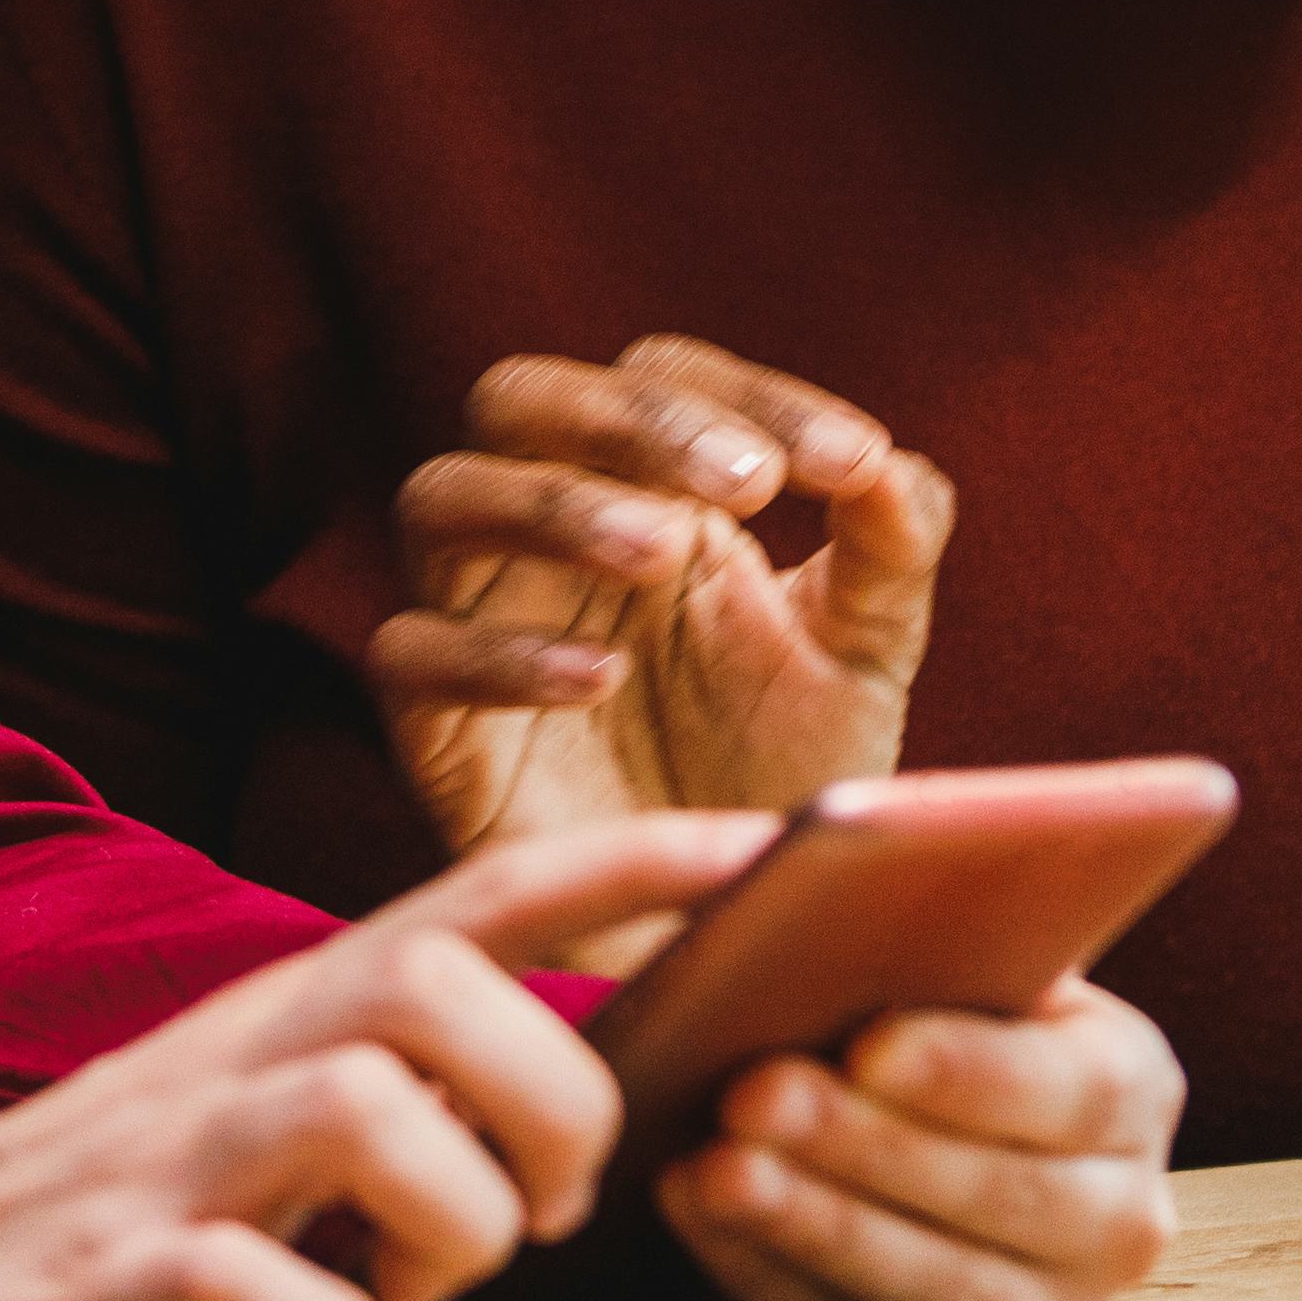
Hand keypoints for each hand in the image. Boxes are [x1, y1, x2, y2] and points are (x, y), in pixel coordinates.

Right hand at [0, 808, 776, 1300]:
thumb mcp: (281, 1106)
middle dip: (545, 1100)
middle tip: (539, 1210)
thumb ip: (415, 1076)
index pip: (490, 887)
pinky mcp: (122, 1274)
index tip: (773, 847)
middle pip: (445, 984)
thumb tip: (589, 1088)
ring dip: (445, 1223)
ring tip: (411, 1292)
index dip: (638, 853)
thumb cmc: (127, 1206)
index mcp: (308, 1005)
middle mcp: (253, 1049)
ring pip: (372, 1111)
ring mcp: (182, 1157)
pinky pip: (263, 1288)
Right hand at [381, 337, 951, 865]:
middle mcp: (549, 529)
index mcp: (651, 487)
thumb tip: (888, 463)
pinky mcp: (433, 726)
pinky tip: (601, 681)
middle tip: (745, 481)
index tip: (848, 464)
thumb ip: (890, 545)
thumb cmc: (784, 766)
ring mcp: (481, 616)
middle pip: (520, 395)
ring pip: (442, 496)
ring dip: (553, 508)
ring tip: (661, 554)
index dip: (754, 397)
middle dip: (627, 419)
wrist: (728, 924)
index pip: (664, 377)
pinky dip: (497, 654)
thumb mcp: (865, 652)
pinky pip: (411, 653)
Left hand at [660, 974, 1186, 1300]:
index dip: (972, 1069)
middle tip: (751, 1093)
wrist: (926, 1163)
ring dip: (817, 1224)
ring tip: (712, 1167)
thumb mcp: (963, 985)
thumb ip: (940, 943)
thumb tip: (846, 884)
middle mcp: (1123, 1217)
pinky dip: (776, 1279)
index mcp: (1132, 1088)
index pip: (1078, 1086)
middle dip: (867, 1145)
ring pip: (943, 1290)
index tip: (870, 1039)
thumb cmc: (933, 1040)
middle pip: (1004, 1195)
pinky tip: (704, 1218)